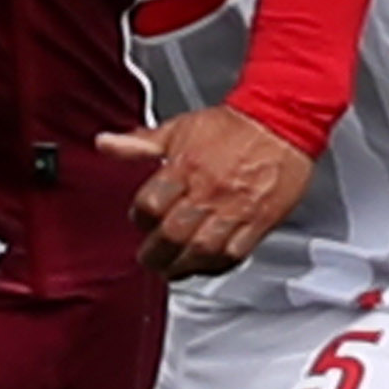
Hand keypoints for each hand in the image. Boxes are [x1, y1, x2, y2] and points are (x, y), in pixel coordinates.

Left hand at [95, 103, 317, 279]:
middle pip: (172, 235)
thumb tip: (107, 144)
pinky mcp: (260, 221)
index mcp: (186, 167)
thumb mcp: (179, 127)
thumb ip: (141, 143)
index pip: (149, 205)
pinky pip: (235, 253)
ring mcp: (235, 208)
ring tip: (174, 269)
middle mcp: (209, 191)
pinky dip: (217, 265)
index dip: (139, 219)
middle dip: (155, 254)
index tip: (142, 222)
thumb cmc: (234, 125)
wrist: (282, 119)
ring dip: (183, 266)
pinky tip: (207, 265)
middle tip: (151, 259)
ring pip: (202, 251)